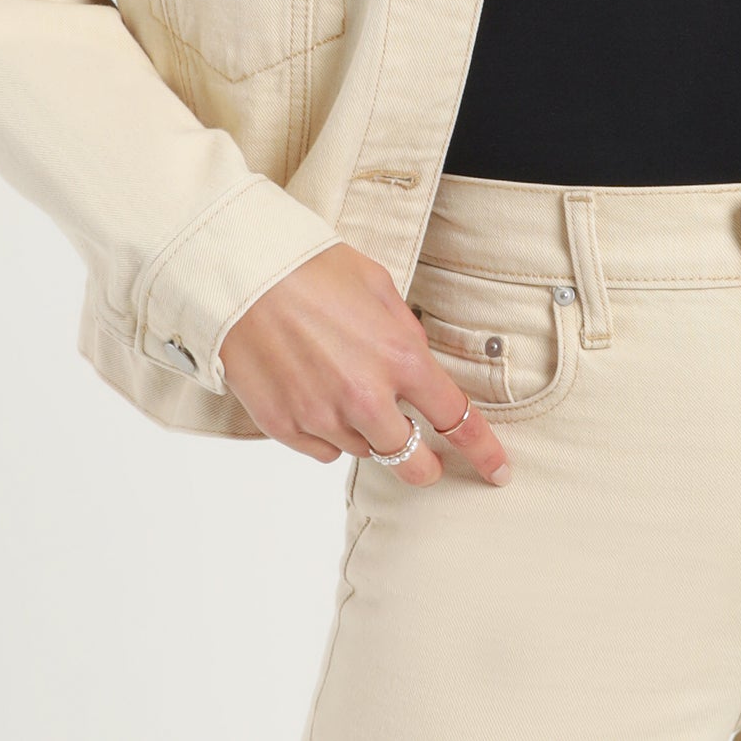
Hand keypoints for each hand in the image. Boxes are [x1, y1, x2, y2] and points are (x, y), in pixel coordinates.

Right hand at [217, 242, 513, 488]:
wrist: (242, 275)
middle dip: (426, 465)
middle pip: (413, 462)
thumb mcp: (378, 287)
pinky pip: (323, 451)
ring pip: (364, 453)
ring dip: (368, 434)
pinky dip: (328, 433)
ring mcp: (323, 417)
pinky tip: (315, 395)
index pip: (456, 419)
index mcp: (400, 358)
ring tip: (345, 388)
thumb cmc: (312, 269)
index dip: (483, 451)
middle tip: (427, 459)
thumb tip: (415, 362)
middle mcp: (366, 398)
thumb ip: (405, 332)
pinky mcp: (286, 427)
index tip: (498, 471)